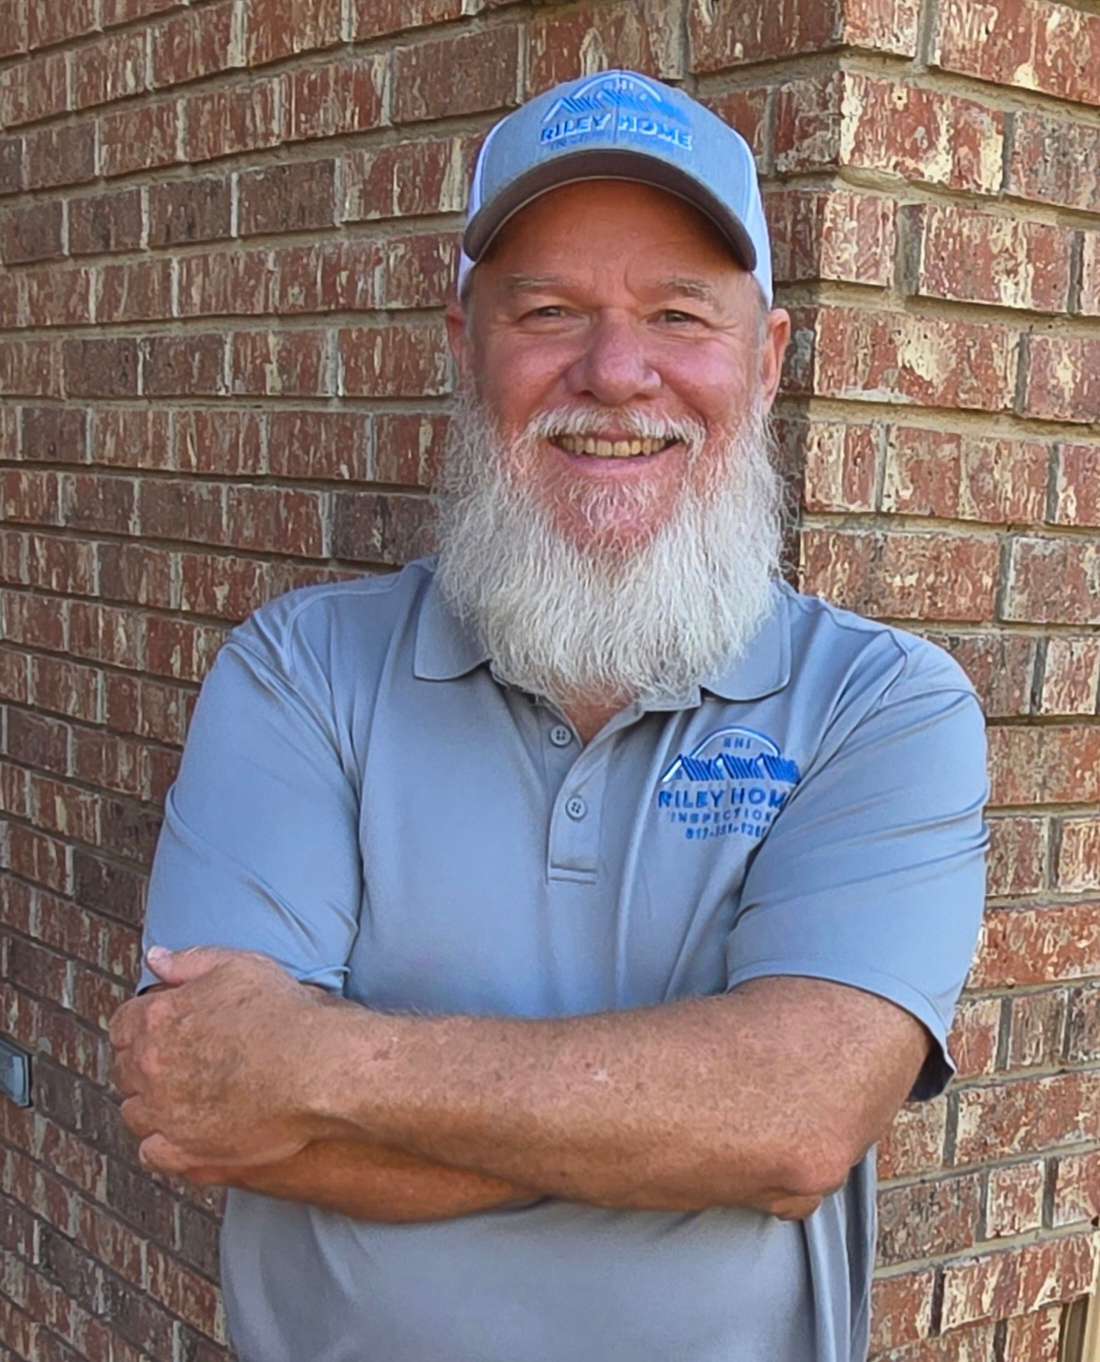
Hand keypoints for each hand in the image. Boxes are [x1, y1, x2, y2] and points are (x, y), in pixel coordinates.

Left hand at [110, 947, 342, 1176]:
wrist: (316, 1067)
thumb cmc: (284, 1014)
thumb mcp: (239, 967)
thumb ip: (190, 962)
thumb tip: (156, 959)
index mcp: (157, 1019)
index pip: (123, 1025)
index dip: (141, 1027)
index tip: (159, 1031)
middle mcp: (150, 1067)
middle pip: (125, 1069)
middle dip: (144, 1064)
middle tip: (177, 1063)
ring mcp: (164, 1113)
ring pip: (134, 1112)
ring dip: (150, 1104)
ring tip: (181, 1099)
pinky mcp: (184, 1150)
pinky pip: (152, 1153)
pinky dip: (162, 1144)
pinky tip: (183, 1133)